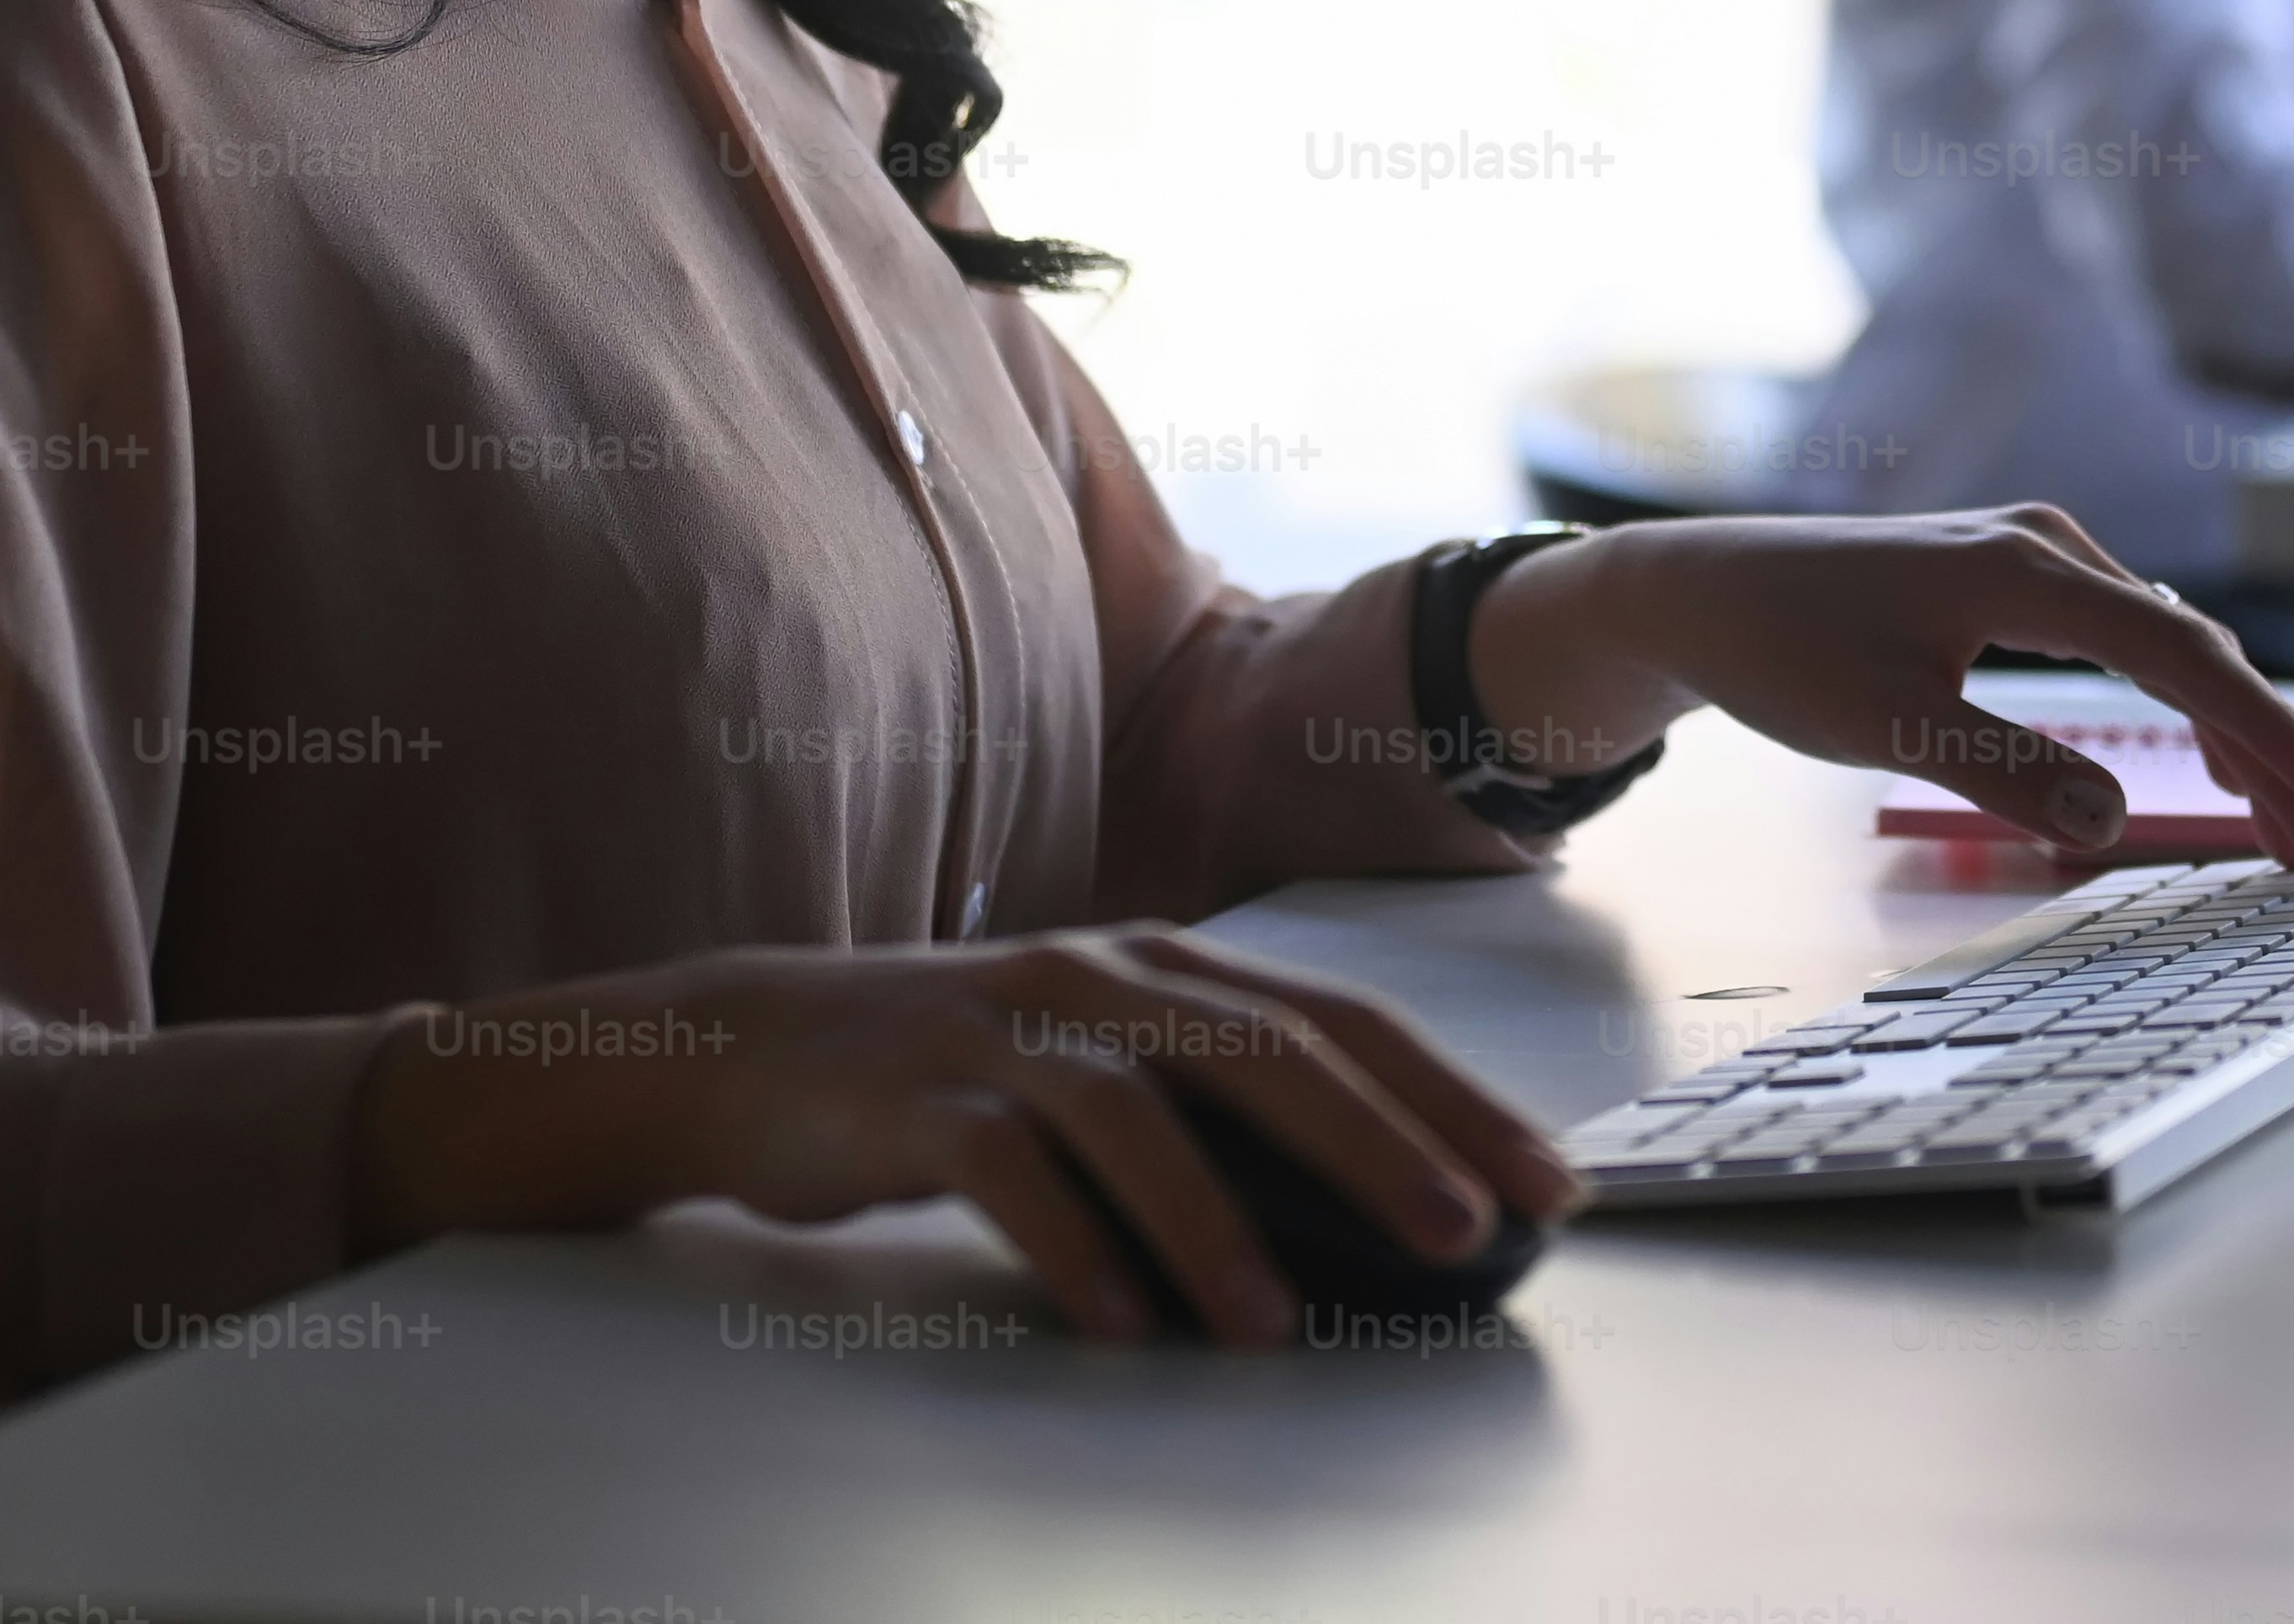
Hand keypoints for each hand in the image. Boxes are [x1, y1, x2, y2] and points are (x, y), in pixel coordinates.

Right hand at [347, 930, 1575, 1347]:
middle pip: (1267, 1052)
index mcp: (1166, 968)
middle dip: (1381, 1143)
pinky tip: (1118, 1322)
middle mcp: (1098, 980)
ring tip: (1273, 1324)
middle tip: (1464, 1230)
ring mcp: (1004, 1032)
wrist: (746, 1047)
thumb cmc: (954, 1070)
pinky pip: (1008, 1173)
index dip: (1452, 1096)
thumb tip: (1374, 1199)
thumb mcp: (1097, 1061)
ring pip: (1138, 1117)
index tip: (1547, 1177)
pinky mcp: (916, 1099)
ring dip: (1216, 1226)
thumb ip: (1217, 1109)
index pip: (1343, 1022)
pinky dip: (1070, 1249)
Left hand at [1460, 510, 2293, 879]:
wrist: (1700, 589)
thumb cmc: (1781, 649)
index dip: (2263, 731)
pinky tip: (2221, 765)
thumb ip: (2002, 770)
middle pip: (2197, 655)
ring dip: (2238, 739)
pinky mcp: (2019, 584)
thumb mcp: (1884, 725)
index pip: (2180, 655)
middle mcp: (2049, 547)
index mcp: (2026, 569)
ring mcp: (2037, 560)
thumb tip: (2116, 823)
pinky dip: (2185, 708)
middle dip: (2275, 757)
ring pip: (2174, 652)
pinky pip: (2136, 647)